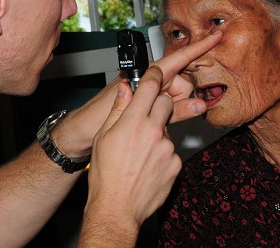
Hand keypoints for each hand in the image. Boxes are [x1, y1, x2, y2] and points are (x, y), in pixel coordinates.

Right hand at [78, 32, 221, 246]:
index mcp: (133, 122)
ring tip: (140, 152)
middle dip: (158, 104)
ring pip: (168, 128)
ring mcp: (167, 148)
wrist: (116, 208)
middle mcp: (154, 132)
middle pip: (165, 102)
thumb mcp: (103, 137)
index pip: (150, 86)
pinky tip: (148, 164)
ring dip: (158, 133)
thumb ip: (118, 109)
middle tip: (145, 116)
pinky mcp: (176, 163)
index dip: (153, 76)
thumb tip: (125, 89)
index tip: (154, 73)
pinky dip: (162, 153)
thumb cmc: (105, 175)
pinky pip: (171, 150)